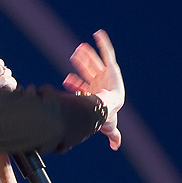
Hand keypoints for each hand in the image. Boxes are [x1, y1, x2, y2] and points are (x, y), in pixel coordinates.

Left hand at [63, 29, 123, 149]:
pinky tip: (98, 34)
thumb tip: (115, 148)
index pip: (85, 89)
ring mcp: (107, 76)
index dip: (76, 85)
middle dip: (82, 66)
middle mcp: (102, 85)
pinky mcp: (113, 68)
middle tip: (73, 57)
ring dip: (87, 56)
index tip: (65, 81)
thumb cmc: (105, 118)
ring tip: (78, 49)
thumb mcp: (102, 127)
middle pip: (90, 73)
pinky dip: (104, 43)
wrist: (107, 109)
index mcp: (97, 97)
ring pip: (95, 63)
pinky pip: (107, 53)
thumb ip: (108, 135)